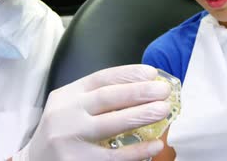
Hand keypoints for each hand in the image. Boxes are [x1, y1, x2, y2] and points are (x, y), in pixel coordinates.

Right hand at [13, 64, 170, 160]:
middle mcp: (65, 114)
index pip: (100, 78)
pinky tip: (155, 145)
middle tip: (164, 91)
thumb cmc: (62, 133)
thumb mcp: (71, 108)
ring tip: (163, 110)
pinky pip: (114, 157)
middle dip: (139, 92)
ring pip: (111, 124)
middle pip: (107, 98)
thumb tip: (143, 88)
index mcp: (66, 95)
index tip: (152, 73)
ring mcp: (69, 140)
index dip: (128, 74)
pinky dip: (137, 150)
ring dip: (141, 115)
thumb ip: (96, 98)